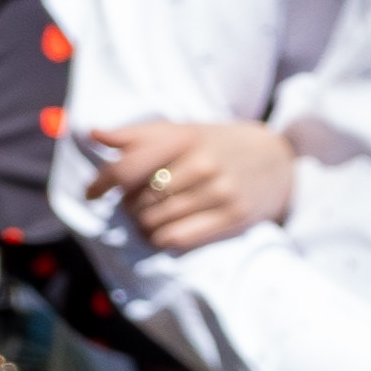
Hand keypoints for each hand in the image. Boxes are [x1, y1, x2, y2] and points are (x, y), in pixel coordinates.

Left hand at [90, 117, 300, 253]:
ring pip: (154, 222)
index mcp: (184, 138)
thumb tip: (93, 134)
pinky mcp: (231, 217)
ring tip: (151, 216)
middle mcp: (201, 164)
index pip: (127, 168)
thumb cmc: (218, 144)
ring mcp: (219, 192)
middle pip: (137, 201)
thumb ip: (137, 135)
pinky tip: (164, 230)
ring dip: (143, 225)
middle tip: (137, 202)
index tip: (92, 193)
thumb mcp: (182, 131)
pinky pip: (176, 239)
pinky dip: (161, 239)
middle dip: (129, 205)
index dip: (102, 183)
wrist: (278, 159)